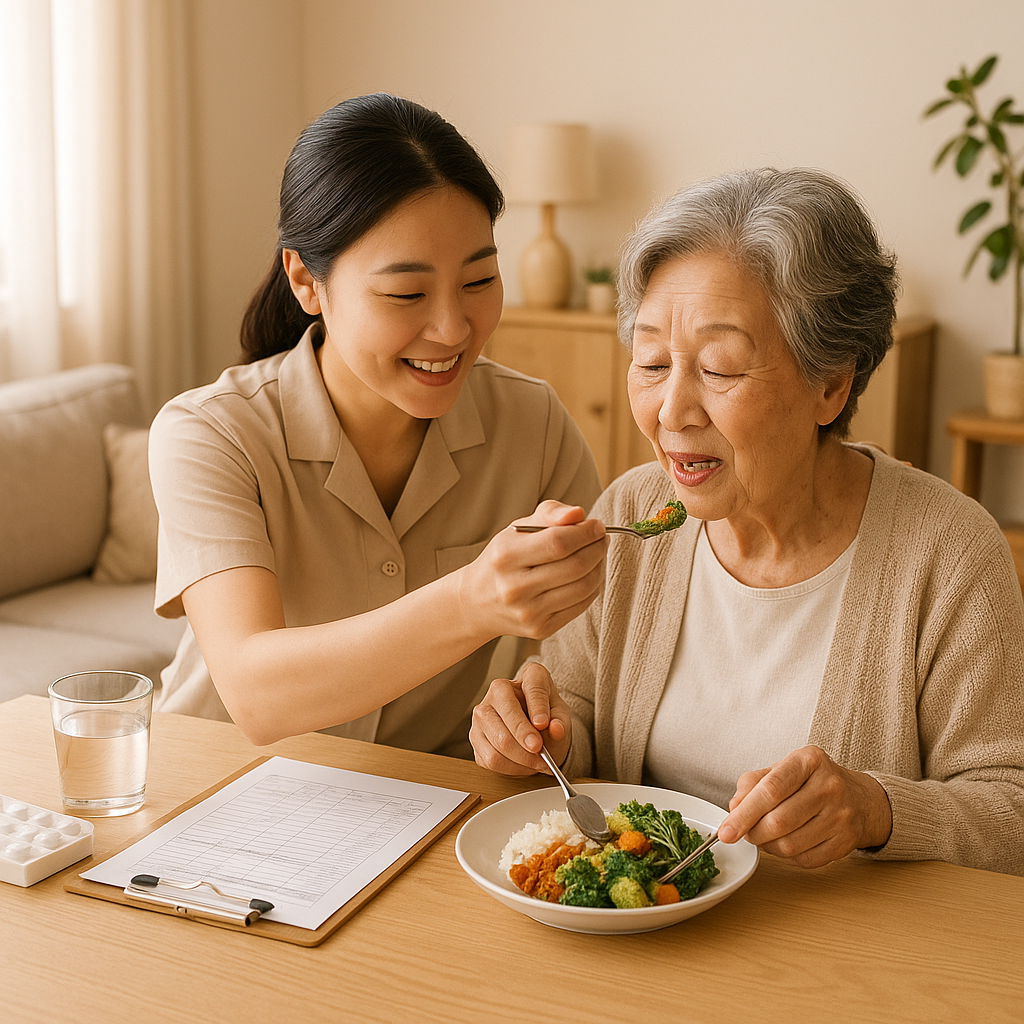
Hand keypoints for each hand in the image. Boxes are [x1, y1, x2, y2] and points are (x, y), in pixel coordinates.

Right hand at [457, 500, 607, 640]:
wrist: (477, 603)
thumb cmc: (503, 559)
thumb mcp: (517, 530)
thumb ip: (549, 514)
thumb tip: (579, 514)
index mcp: (506, 556)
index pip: (558, 542)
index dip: (585, 532)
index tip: (596, 525)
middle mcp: (515, 587)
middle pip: (575, 566)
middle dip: (597, 548)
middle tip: (601, 539)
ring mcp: (528, 612)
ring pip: (584, 587)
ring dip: (599, 567)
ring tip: (597, 555)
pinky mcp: (541, 629)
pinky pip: (581, 605)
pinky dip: (593, 587)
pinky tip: (588, 575)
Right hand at [470, 662, 572, 775]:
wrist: (535, 728)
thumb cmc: (547, 716)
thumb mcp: (561, 716)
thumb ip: (561, 722)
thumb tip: (556, 729)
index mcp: (528, 676)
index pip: (532, 687)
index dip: (537, 706)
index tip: (543, 724)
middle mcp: (498, 690)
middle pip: (508, 715)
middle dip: (524, 738)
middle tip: (540, 752)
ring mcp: (483, 713)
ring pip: (498, 741)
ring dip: (521, 759)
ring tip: (537, 763)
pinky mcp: (475, 736)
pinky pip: (491, 759)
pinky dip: (511, 768)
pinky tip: (524, 765)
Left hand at [717, 745, 891, 867]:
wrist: (861, 799)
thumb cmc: (812, 781)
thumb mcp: (783, 769)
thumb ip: (753, 784)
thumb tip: (734, 808)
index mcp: (808, 760)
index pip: (770, 790)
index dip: (744, 814)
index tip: (725, 831)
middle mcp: (829, 786)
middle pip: (778, 821)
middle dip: (753, 832)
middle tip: (744, 832)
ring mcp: (840, 816)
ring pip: (789, 845)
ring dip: (767, 846)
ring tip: (764, 836)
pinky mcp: (845, 842)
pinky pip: (804, 860)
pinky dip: (786, 857)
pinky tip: (784, 843)